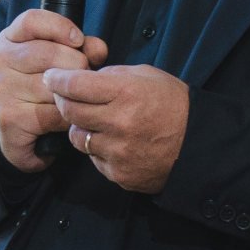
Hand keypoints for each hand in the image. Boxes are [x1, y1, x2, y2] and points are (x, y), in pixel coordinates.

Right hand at [0, 9, 109, 173]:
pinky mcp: (9, 118)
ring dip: (74, 94)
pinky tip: (69, 118)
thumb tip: (97, 49)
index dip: (60, 27)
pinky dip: (68, 117)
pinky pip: (53, 114)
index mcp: (10, 39)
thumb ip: (83, 48)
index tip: (78, 40)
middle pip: (48, 53)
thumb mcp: (63, 58)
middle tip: (84, 77)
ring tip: (77, 98)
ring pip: (52, 86)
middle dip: (76, 65)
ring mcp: (1, 89)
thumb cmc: (46, 85)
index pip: (31, 21)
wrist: (23, 131)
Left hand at [42, 62, 189, 194]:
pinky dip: (97, 149)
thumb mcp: (147, 76)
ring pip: (78, 138)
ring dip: (81, 127)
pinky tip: (114, 141)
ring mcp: (117, 151)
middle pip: (70, 112)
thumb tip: (84, 78)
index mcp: (126, 93)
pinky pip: (94, 158)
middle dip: (62, 101)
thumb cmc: (174, 105)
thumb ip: (113, 76)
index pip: (76, 85)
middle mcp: (118, 123)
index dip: (58, 79)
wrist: (198, 144)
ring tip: (96, 121)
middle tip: (64, 96)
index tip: (51, 76)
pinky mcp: (118, 173)